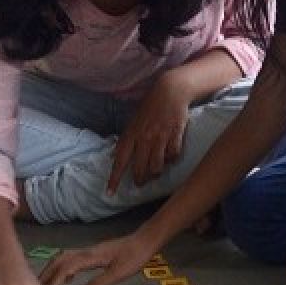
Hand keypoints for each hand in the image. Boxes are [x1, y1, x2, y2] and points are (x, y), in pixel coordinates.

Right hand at [39, 232, 155, 284]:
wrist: (144, 242)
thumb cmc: (134, 257)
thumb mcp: (119, 273)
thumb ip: (99, 284)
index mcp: (90, 257)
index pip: (65, 268)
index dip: (54, 281)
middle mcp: (86, 252)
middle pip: (60, 260)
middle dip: (47, 273)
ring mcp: (89, 251)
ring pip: (64, 258)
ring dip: (53, 269)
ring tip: (46, 283)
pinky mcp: (94, 253)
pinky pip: (72, 259)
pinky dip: (64, 267)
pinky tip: (67, 277)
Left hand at [108, 73, 190, 192]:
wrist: (170, 91)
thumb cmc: (150, 107)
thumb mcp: (133, 121)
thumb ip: (125, 139)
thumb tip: (114, 155)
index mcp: (131, 135)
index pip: (119, 161)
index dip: (114, 178)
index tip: (109, 193)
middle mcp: (144, 138)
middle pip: (140, 169)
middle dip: (139, 180)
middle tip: (139, 183)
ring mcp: (160, 137)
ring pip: (157, 166)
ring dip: (155, 173)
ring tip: (155, 172)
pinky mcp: (175, 135)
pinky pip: (173, 156)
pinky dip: (171, 160)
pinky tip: (169, 156)